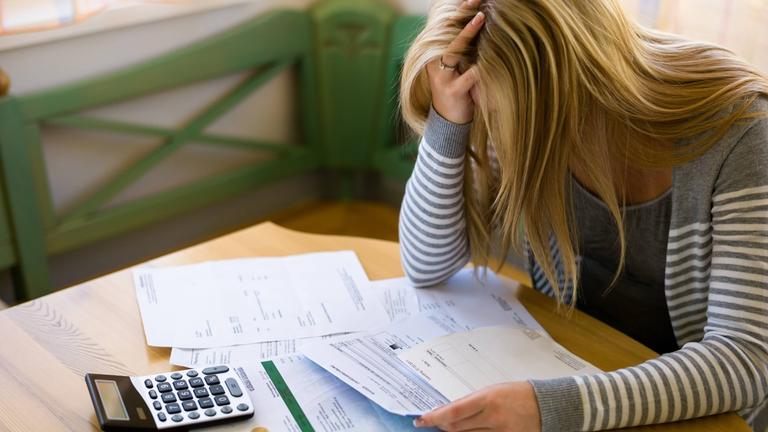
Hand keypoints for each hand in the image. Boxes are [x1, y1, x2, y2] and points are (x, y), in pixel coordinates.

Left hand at [413, 382, 541, 431]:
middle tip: (429, 423)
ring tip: (446, 427)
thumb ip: (472, 402)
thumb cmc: (519, 394)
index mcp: (488, 399)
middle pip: (456, 428)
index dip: (434, 417)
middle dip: (440, 426)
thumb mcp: (493, 391)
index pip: (453, 412)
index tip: (421, 419)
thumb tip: (450, 411)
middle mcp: (492, 418)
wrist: (547, 406)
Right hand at [426, 0, 484, 124]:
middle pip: (446, 32)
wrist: (449, 121)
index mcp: (436, 54)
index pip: (446, 26)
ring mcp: (442, 77)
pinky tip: (489, 60)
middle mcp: (435, 62)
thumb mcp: (459, 66)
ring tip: (481, 18)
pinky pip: (468, 77)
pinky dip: (480, 69)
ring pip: (453, 50)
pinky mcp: (452, 91)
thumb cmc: (459, 89)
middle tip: (476, 0)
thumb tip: (482, 22)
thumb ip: (465, 49)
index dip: (459, 10)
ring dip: (467, 33)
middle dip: (461, 14)